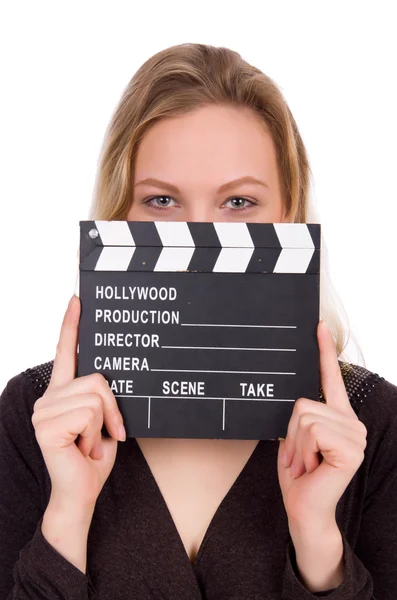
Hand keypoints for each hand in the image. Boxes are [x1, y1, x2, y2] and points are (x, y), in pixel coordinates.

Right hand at [32, 294, 125, 511]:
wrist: (82, 492)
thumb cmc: (94, 457)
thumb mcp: (104, 420)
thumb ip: (101, 396)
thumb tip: (110, 378)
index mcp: (62, 393)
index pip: (65, 352)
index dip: (71, 325)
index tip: (78, 300)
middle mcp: (48, 397)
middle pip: (97, 378)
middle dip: (113, 409)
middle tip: (107, 434)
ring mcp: (44, 410)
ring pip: (96, 396)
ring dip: (104, 424)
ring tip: (90, 444)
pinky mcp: (46, 425)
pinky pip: (89, 413)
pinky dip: (96, 434)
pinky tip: (83, 449)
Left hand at [277, 321, 367, 527]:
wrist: (303, 509)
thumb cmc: (299, 475)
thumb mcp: (294, 439)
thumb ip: (300, 416)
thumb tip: (296, 398)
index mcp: (338, 417)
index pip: (331, 379)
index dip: (324, 351)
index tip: (318, 326)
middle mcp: (352, 423)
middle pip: (303, 403)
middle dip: (292, 433)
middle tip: (299, 458)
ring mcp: (354, 435)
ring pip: (304, 416)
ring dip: (295, 445)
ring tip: (305, 464)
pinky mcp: (351, 449)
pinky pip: (311, 430)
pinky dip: (302, 450)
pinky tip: (313, 467)